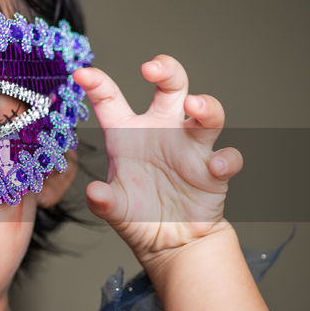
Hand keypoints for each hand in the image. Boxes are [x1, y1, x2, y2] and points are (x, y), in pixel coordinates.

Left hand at [74, 55, 242, 263]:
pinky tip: (215, 166)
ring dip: (205, 105)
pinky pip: (227, 157)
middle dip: (166, 70)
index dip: (97, 83)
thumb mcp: (115, 209)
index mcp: (128, 133)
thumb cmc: (138, 215)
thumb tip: (95, 193)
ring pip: (207, 113)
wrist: (170, 242)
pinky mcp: (214, 170)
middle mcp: (162, 131)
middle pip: (172, 86)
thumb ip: (104, 202)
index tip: (82, 74)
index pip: (111, 100)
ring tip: (193, 105)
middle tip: (152, 68)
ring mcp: (191, 147)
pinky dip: (226, 159)